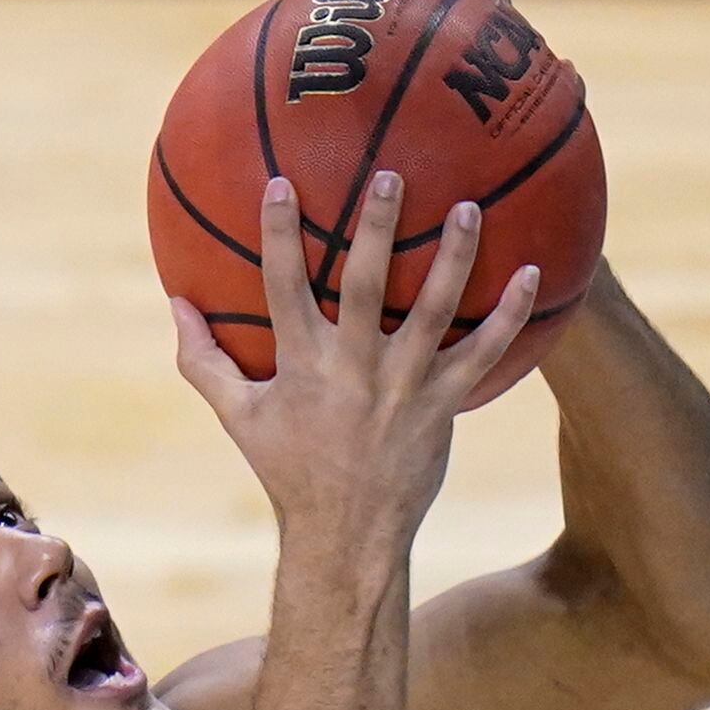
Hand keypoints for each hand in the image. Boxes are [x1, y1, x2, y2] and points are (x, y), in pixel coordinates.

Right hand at [171, 170, 539, 554]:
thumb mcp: (238, 416)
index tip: (280, 182)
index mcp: (301, 364)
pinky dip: (511, 314)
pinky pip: (485, 352)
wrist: (347, 534)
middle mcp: (355, 368)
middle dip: (378, 227)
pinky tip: (533, 273)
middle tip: (391, 175)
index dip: (279, 234)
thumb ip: (203, 359)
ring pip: (436, 309)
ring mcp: (405, 385)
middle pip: (369, 284)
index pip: (284, 286)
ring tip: (469, 207)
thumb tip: (176, 304)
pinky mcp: (445, 404)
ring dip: (454, 255)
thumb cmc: (288, 469)